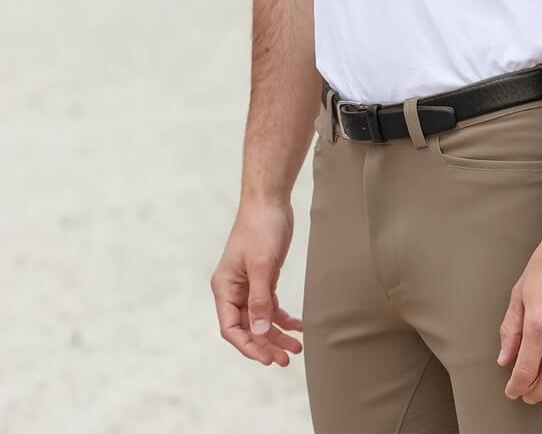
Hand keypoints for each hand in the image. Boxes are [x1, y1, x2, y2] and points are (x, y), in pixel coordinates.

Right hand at [210, 199, 303, 366]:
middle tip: (286, 359)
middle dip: (266, 344)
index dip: (248, 346)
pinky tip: (298, 326)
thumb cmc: (261, 228)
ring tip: (296, 348)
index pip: (231, 328)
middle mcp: (233, 290)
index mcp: (224, 288)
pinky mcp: (263, 278)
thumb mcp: (262, 265)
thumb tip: (257, 330)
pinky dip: (283, 317)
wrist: (270, 200)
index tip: (267, 358)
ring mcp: (248, 285)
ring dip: (276, 334)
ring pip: (260, 319)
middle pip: (247, 327)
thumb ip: (259, 299)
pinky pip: (270, 306)